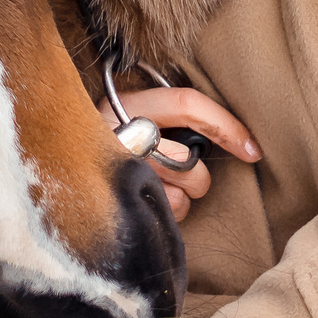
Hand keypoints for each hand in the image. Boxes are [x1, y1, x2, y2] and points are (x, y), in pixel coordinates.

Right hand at [103, 85, 257, 221]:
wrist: (64, 167)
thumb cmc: (118, 144)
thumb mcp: (138, 118)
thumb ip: (172, 119)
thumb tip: (238, 138)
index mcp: (126, 104)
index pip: (187, 104)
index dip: (226, 126)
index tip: (253, 149)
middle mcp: (116, 133)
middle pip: (185, 158)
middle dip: (198, 177)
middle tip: (188, 180)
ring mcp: (116, 170)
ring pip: (180, 188)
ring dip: (182, 197)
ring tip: (160, 191)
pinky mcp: (118, 201)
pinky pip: (167, 211)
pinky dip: (169, 213)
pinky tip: (150, 205)